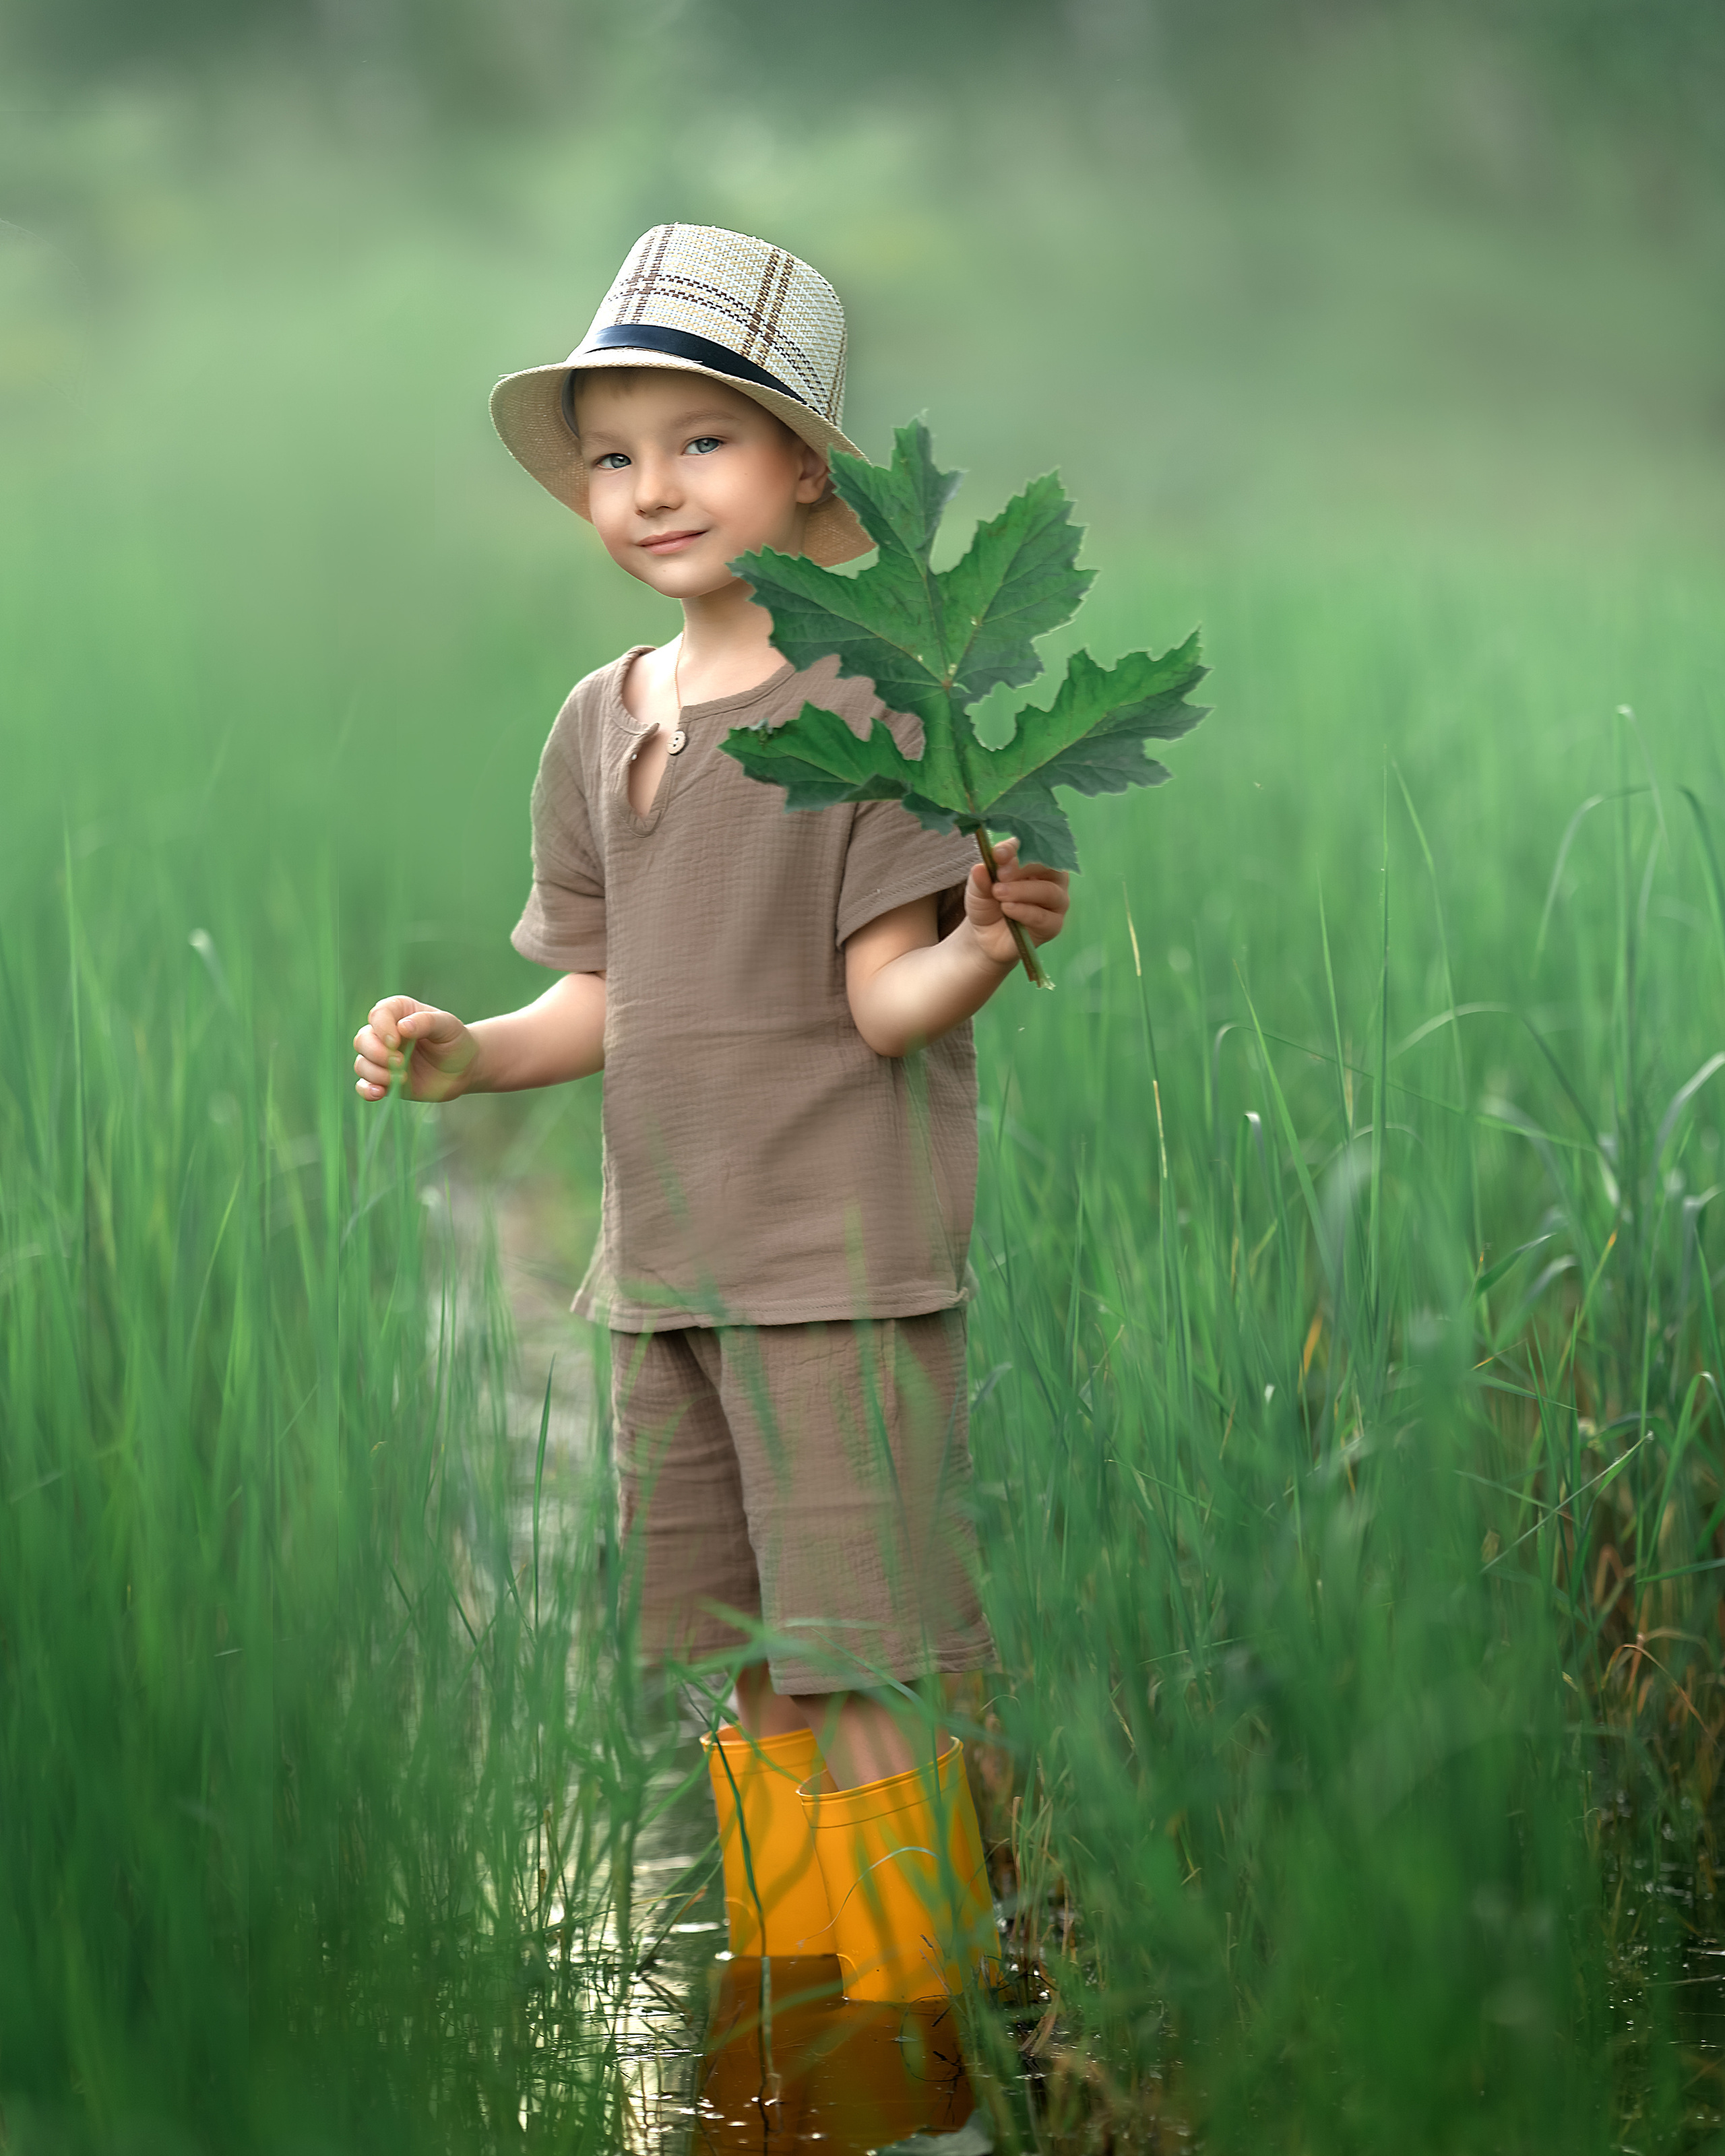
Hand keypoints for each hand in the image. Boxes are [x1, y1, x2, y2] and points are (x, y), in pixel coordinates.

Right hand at [353, 996, 480, 1103]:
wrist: (463, 1069)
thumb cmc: (455, 1041)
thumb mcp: (448, 1026)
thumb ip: (427, 1022)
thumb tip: (403, 1026)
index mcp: (398, 1013)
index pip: (378, 1014)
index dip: (382, 1028)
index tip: (396, 1041)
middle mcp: (385, 1034)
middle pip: (363, 1040)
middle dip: (376, 1053)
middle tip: (400, 1063)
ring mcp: (382, 1058)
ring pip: (361, 1063)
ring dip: (375, 1073)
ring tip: (401, 1079)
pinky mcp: (383, 1080)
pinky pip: (363, 1085)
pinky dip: (366, 1089)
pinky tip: (379, 1093)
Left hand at [964, 838, 1069, 967]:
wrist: (987, 936)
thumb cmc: (988, 904)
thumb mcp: (978, 889)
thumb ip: (981, 878)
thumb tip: (980, 867)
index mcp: (1034, 860)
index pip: (1030, 846)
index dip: (1015, 848)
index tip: (997, 854)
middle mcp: (1051, 877)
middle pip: (1046, 865)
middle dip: (1021, 868)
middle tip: (1000, 874)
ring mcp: (1056, 901)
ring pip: (1047, 890)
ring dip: (1022, 890)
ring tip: (999, 893)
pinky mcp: (1053, 924)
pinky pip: (1043, 916)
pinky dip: (1024, 911)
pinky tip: (1008, 909)